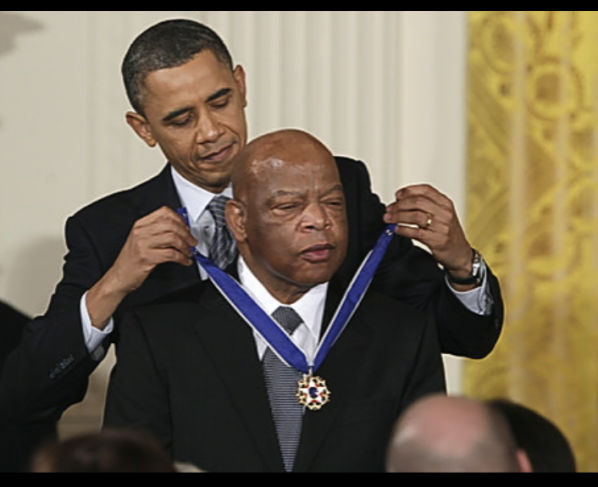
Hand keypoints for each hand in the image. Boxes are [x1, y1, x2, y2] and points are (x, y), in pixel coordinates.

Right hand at [87, 207, 197, 328]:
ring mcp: (143, 244)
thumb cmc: (131, 260)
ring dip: (185, 246)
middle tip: (192, 241)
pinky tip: (184, 261)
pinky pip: (171, 254)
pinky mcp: (147, 258)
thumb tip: (180, 228)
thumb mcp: (141, 240)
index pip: (164, 212)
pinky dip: (182, 258)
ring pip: (172, 238)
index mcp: (140, 225)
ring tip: (188, 252)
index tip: (186, 228)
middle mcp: (141, 232)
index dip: (180, 219)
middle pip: (171, 224)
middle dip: (186, 234)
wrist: (119, 276)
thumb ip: (157, 231)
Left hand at [384, 184, 473, 281]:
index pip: (425, 190)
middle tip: (389, 209)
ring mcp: (442, 226)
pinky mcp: (437, 240)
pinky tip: (397, 229)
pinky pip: (416, 232)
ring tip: (389, 219)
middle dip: (399, 205)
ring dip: (398, 216)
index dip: (408, 191)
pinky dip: (403, 230)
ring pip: (416, 216)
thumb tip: (400, 201)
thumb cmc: (448, 233)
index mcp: (445, 203)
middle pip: (418, 202)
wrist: (460, 253)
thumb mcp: (442, 215)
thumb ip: (426, 206)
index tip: (397, 195)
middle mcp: (445, 213)